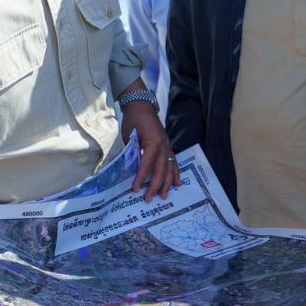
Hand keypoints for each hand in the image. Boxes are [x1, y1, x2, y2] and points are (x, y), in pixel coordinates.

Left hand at [119, 82, 179, 201]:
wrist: (141, 106)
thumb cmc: (133, 120)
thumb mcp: (130, 137)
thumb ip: (134, 153)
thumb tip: (132, 170)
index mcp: (153, 142)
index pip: (147, 164)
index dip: (141, 178)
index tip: (136, 189)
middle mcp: (164, 145)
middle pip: (161, 170)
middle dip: (155, 186)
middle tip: (148, 199)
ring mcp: (168, 145)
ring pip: (170, 168)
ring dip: (167, 183)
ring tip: (163, 196)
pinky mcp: (168, 145)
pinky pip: (174, 161)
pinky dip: (175, 173)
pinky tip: (176, 183)